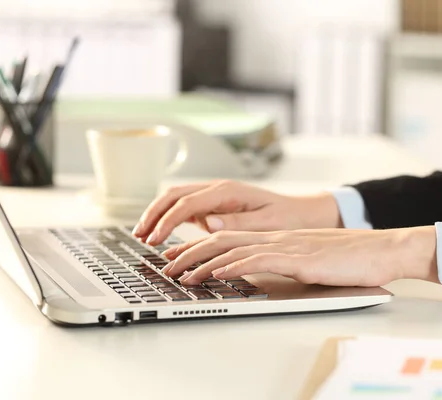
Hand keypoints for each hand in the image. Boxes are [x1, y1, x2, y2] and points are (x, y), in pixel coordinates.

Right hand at [132, 180, 341, 244]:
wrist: (302, 212)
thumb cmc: (288, 216)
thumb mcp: (268, 222)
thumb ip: (238, 222)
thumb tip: (209, 221)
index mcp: (228, 191)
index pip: (188, 202)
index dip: (168, 220)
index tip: (155, 237)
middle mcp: (218, 190)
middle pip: (174, 195)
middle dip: (153, 213)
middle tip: (139, 235)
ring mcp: (214, 197)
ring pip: (176, 199)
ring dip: (157, 214)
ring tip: (142, 234)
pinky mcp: (215, 207)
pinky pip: (186, 209)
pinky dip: (169, 219)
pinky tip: (160, 233)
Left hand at [161, 226, 438, 286]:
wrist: (384, 250)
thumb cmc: (351, 259)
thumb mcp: (310, 260)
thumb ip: (284, 263)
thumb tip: (261, 274)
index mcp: (278, 238)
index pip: (230, 238)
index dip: (199, 247)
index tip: (179, 258)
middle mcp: (277, 238)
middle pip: (222, 239)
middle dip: (189, 252)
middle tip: (166, 266)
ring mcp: (287, 246)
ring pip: (234, 248)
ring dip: (202, 261)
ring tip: (180, 273)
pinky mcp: (300, 258)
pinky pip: (260, 260)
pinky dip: (234, 266)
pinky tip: (217, 273)